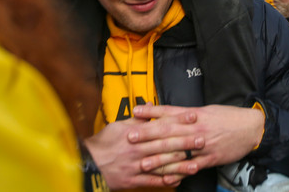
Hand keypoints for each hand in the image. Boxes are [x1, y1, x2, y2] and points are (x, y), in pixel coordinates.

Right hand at [83, 118, 203, 188]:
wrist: (86, 164)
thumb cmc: (102, 143)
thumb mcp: (117, 125)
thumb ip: (136, 118)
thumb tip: (150, 107)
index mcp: (134, 132)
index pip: (160, 124)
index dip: (178, 119)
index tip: (193, 116)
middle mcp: (137, 148)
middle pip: (165, 143)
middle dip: (185, 141)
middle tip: (202, 139)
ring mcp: (136, 166)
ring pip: (161, 164)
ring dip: (180, 164)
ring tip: (196, 163)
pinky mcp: (132, 180)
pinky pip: (151, 181)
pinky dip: (165, 181)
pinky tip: (178, 181)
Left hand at [131, 103, 263, 172]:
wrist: (250, 127)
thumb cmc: (227, 117)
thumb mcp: (206, 110)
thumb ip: (186, 113)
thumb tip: (167, 112)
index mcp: (194, 114)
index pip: (169, 112)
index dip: (151, 112)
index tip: (135, 112)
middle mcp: (196, 128)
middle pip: (169, 131)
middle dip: (148, 135)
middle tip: (131, 138)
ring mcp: (203, 145)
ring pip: (178, 152)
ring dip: (160, 158)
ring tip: (144, 163)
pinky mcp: (210, 158)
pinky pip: (192, 167)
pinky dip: (180, 173)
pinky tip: (168, 179)